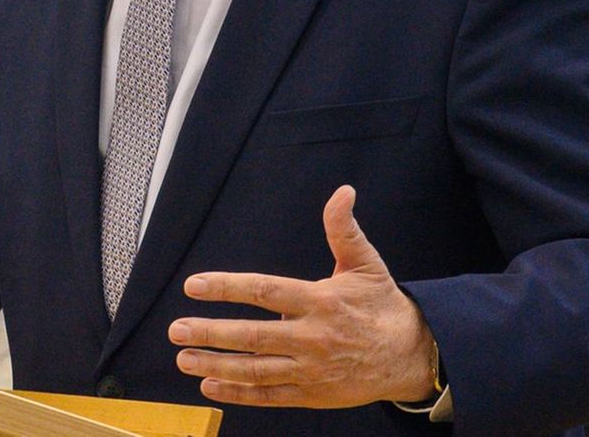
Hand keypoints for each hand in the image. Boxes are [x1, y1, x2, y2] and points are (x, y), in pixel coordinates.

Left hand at [168, 185, 436, 407]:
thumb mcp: (365, 263)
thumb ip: (343, 229)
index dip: (226, 288)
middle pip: (253, 337)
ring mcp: (311, 370)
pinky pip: (270, 395)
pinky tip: (211, 385)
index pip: (264, 292)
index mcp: (320, 301)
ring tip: (185, 359)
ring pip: (256, 370)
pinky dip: (239, 392)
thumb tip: (342, 192)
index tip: (194, 285)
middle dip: (211, 333)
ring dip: (216, 365)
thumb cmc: (382, 305)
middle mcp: (312, 338)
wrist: (411, 355)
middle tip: (176, 330)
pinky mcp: (313, 394)